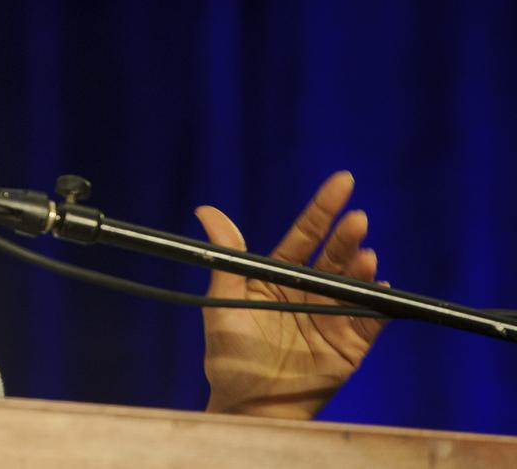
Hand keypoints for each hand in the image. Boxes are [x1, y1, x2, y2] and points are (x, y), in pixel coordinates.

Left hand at [195, 171, 384, 418]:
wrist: (246, 407)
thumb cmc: (229, 356)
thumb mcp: (222, 301)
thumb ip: (224, 257)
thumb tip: (206, 210)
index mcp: (278, 277)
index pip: (305, 234)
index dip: (323, 209)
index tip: (343, 182)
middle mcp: (309, 291)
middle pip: (332, 256)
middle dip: (345, 237)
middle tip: (357, 220)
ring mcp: (331, 317)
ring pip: (352, 285)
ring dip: (361, 268)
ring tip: (365, 256)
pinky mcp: (349, 347)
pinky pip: (369, 322)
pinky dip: (377, 306)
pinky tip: (381, 290)